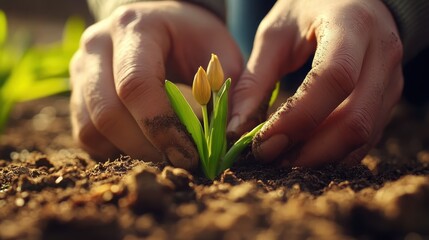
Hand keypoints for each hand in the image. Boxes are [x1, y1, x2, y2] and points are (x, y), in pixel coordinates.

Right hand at [70, 2, 241, 169]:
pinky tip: (141, 142)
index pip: (136, 84)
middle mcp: (98, 45)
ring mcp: (81, 68)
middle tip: (178, 160)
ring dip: (129, 151)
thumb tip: (227, 138)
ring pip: (91, 128)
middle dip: (146, 147)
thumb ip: (227, 91)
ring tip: (162, 151)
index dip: (161, 126)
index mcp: (135, 28)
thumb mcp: (219, 52)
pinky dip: (113, 149)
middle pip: (107, 112)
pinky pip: (85, 134)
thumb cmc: (191, 38)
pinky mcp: (77, 91)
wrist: (160, 23)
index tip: (188, 154)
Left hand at [227, 0, 402, 165]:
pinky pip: (366, 136)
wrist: (351, 2)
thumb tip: (235, 128)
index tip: (262, 143)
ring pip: (363, 134)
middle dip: (310, 150)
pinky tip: (305, 151)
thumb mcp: (275, 34)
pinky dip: (334, 151)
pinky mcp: (388, 97)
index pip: (333, 79)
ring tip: (283, 158)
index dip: (297, 118)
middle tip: (270, 158)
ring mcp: (391, 78)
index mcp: (352, 25)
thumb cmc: (308, 11)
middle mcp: (382, 53)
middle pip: (355, 118)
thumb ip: (255, 79)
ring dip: (321, 156)